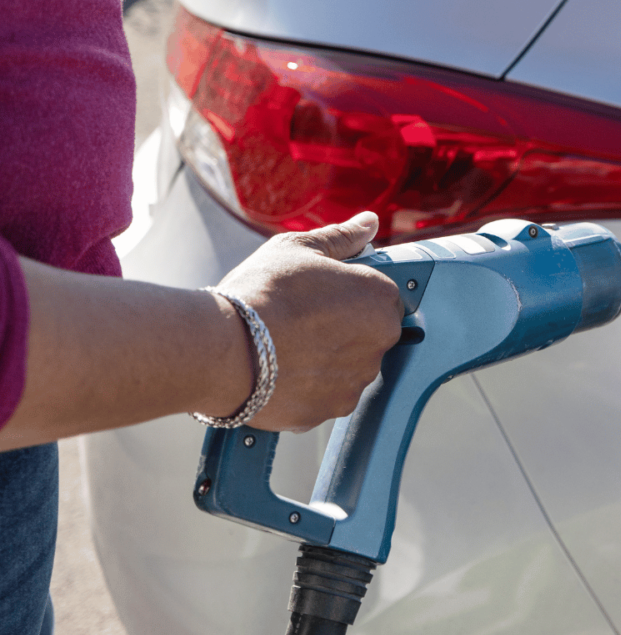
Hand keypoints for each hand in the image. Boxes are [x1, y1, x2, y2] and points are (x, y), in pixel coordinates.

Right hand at [211, 211, 403, 431]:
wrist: (223, 347)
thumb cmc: (263, 293)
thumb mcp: (300, 248)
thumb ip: (343, 237)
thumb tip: (369, 223)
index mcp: (379, 298)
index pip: (382, 295)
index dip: (353, 293)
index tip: (327, 294)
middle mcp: (379, 343)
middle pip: (369, 333)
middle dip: (343, 327)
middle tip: (302, 317)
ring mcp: (356, 381)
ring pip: (348, 367)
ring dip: (327, 358)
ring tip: (288, 343)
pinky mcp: (331, 411)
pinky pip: (325, 395)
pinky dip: (309, 386)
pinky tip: (282, 368)